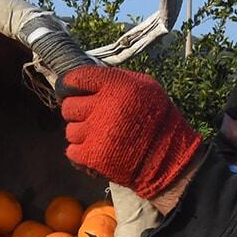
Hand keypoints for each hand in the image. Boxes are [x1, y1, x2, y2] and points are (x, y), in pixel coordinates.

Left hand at [58, 66, 201, 198]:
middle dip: (77, 112)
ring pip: (70, 130)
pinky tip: (98, 150)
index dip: (70, 85)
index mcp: (117, 86)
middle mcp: (104, 106)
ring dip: (82, 134)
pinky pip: (71, 151)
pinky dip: (82, 153)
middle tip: (92, 118)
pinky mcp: (92, 155)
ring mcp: (96, 132)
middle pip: (68, 106)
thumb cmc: (157, 120)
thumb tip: (87, 79)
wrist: (168, 158)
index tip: (71, 91)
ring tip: (101, 137)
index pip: (76, 78)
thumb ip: (116, 80)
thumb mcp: (146, 87)